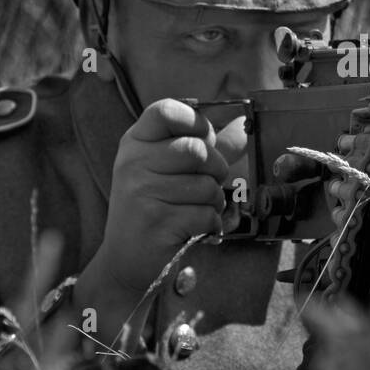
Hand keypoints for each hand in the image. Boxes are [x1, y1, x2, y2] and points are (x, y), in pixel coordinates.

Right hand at [91, 99, 247, 296]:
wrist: (126, 259)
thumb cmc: (154, 208)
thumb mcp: (169, 171)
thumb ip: (207, 147)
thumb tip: (242, 125)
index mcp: (134, 143)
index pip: (165, 110)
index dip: (195, 121)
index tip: (203, 139)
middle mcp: (133, 163)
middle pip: (197, 149)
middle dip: (216, 170)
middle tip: (206, 186)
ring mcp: (141, 192)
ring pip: (207, 185)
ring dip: (214, 203)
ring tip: (195, 210)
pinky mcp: (155, 221)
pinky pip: (206, 214)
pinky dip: (210, 225)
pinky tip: (193, 229)